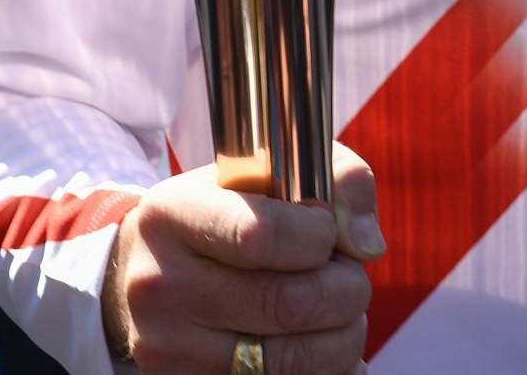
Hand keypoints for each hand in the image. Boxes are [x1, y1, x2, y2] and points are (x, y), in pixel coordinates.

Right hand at [103, 142, 384, 373]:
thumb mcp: (275, 172)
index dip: (319, 236)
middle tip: (348, 276)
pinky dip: (324, 370)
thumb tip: (368, 245)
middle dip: (346, 290)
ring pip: (291, 359)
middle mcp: (159, 283)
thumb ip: (338, 180)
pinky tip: (321, 344)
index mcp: (174, 214)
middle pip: (287, 303)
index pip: (261, 234)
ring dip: (343, 337)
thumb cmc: (235, 211)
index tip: (327, 232)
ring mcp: (168, 346)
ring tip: (338, 312)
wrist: (160, 272)